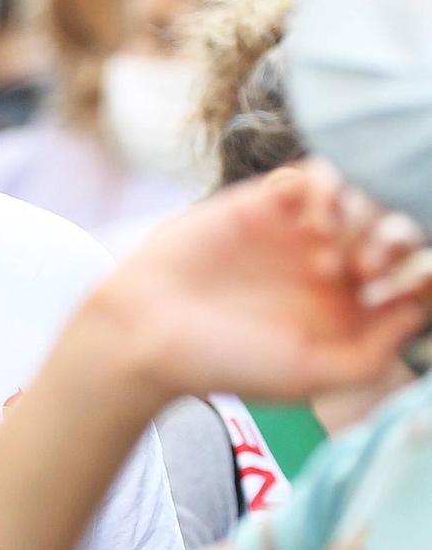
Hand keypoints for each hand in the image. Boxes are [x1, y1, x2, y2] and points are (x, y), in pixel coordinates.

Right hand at [82, 164, 428, 402]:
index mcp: (345, 313)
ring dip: (364, 216)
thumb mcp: (311, 374)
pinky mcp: (260, 204)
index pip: (411, 278)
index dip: (423, 273)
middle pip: (396, 231)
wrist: (145, 332)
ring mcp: (294, 233)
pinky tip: (311, 222)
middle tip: (365, 269)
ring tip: (328, 249)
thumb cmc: (222, 363)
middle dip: (396, 243)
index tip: (413, 283)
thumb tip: (421, 306)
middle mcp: (327, 270)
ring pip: (362, 197)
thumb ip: (375, 350)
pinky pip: (313, 175)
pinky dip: (327, 188)